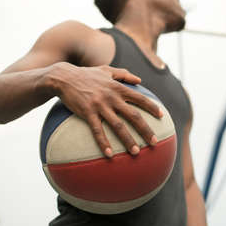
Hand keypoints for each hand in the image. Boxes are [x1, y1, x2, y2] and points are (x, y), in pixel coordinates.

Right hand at [46, 62, 162, 157]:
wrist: (64, 77)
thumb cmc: (86, 74)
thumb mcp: (106, 70)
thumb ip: (123, 74)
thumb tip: (139, 80)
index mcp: (118, 88)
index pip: (140, 98)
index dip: (152, 107)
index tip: (162, 116)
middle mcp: (112, 98)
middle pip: (134, 116)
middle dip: (146, 130)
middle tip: (155, 142)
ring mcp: (100, 106)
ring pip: (118, 126)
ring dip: (128, 140)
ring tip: (137, 152)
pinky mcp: (87, 113)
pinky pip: (97, 131)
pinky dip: (104, 143)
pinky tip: (109, 154)